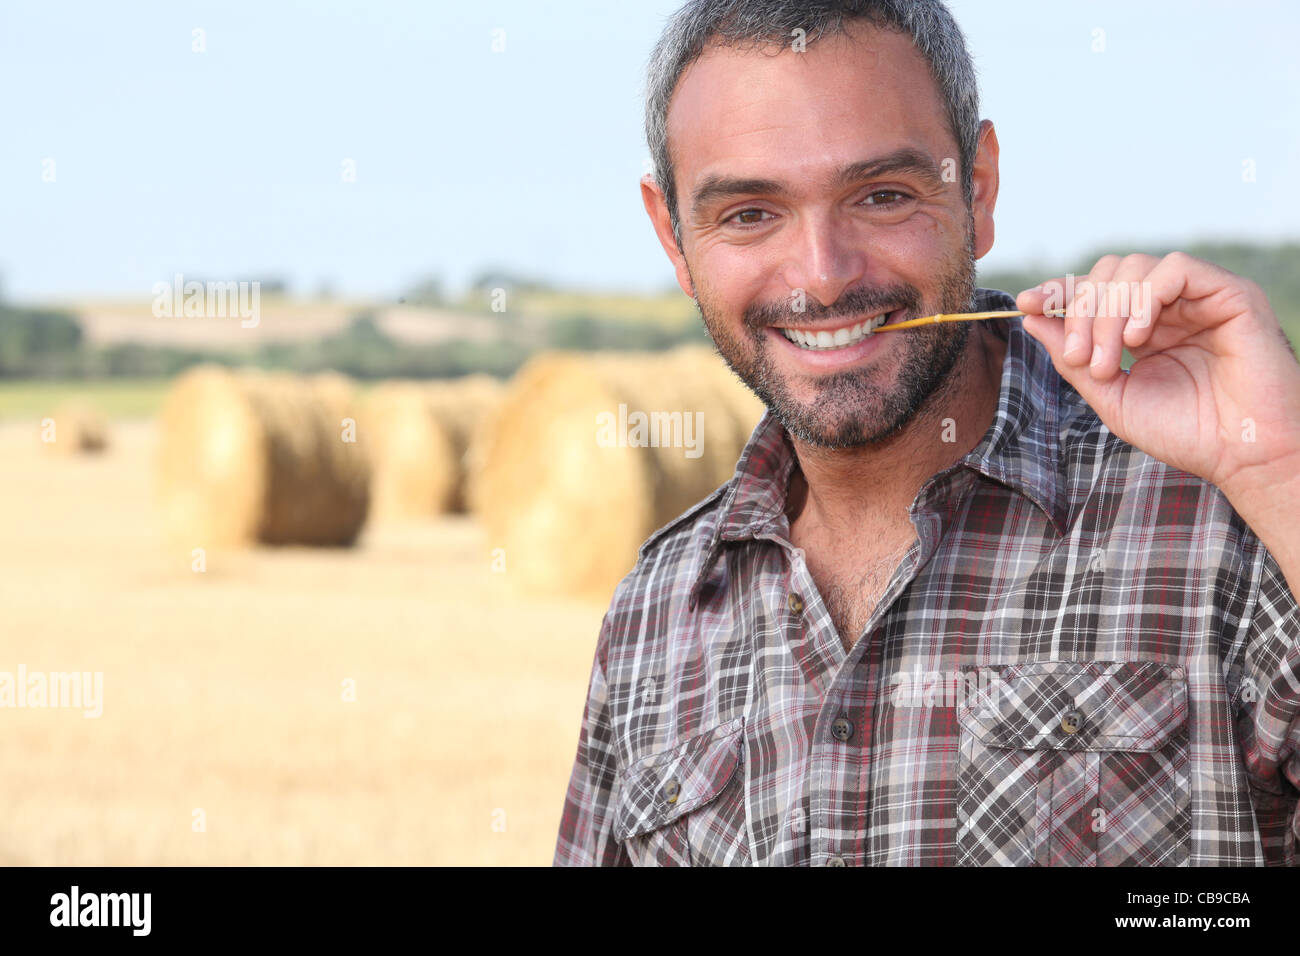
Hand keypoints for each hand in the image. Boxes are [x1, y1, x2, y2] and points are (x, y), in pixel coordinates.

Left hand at [1016, 252, 1299, 502]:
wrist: (1243, 456)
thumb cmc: (1186, 433)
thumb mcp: (1112, 396)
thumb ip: (1071, 359)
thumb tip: (1030, 317)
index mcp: (1144, 327)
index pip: (1095, 290)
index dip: (1058, 292)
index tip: (1027, 304)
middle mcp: (1171, 306)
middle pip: (1108, 274)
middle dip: (1081, 312)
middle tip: (1080, 360)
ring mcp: (1200, 297)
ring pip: (1135, 268)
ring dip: (1107, 312)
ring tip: (1109, 361)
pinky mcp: (1231, 294)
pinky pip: (1176, 268)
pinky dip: (1145, 297)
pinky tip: (1138, 338)